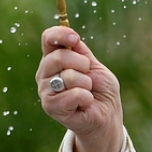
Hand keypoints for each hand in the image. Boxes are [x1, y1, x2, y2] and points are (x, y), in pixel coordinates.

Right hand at [36, 26, 123, 151]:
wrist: (106, 116)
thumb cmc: (101, 90)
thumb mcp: (95, 66)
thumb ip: (82, 53)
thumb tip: (71, 38)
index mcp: (54, 59)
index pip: (48, 39)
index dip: (60, 35)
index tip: (75, 39)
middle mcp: (45, 73)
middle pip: (58, 57)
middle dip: (82, 64)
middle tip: (88, 75)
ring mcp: (45, 90)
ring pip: (67, 77)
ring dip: (86, 84)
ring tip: (87, 92)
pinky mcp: (50, 107)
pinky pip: (73, 94)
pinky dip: (86, 98)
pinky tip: (85, 103)